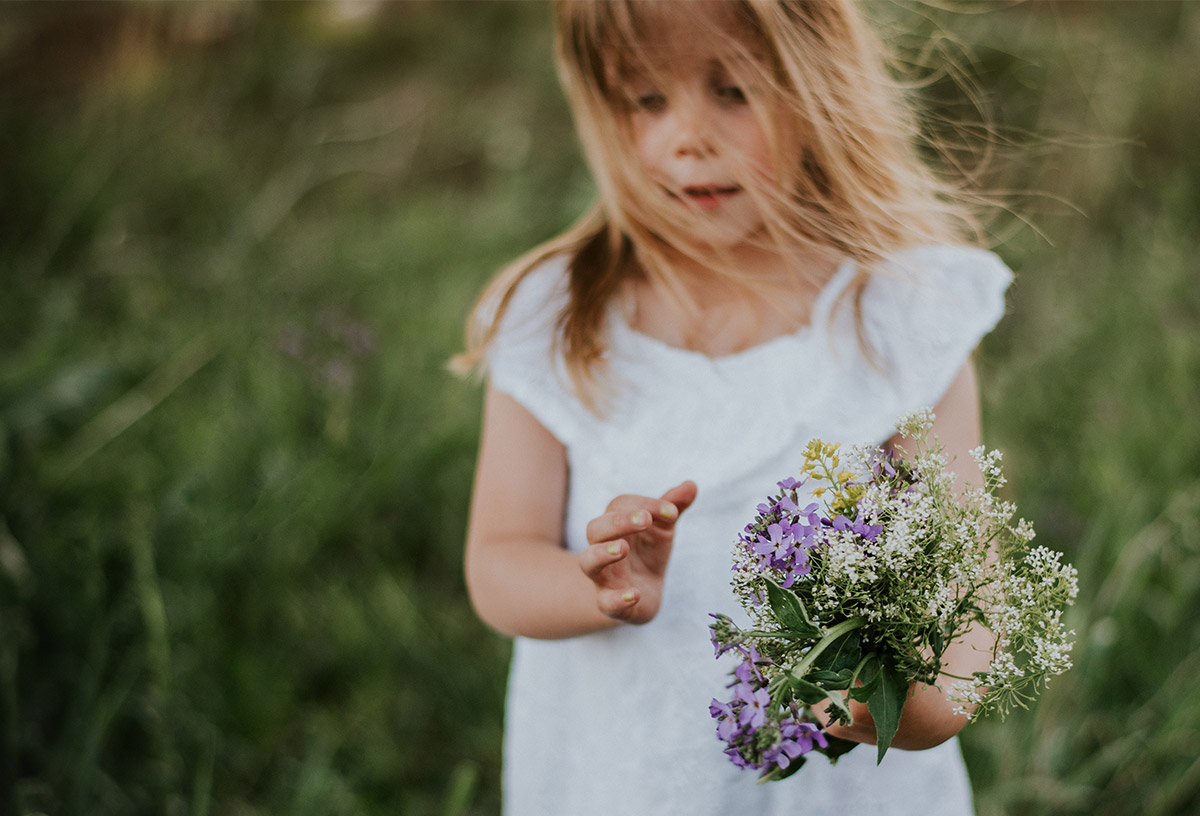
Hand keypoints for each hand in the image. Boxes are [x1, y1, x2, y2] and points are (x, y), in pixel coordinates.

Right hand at [577, 481, 697, 624]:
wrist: (642, 594)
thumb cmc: (647, 553)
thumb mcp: (662, 529)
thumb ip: (673, 507)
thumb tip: (691, 485)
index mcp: (616, 525)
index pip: (620, 505)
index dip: (645, 504)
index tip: (672, 512)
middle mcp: (603, 547)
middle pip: (595, 528)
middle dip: (617, 522)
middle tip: (644, 521)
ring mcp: (603, 576)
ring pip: (588, 561)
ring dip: (603, 553)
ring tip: (622, 549)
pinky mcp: (609, 603)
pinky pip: (604, 602)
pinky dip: (617, 599)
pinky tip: (635, 594)